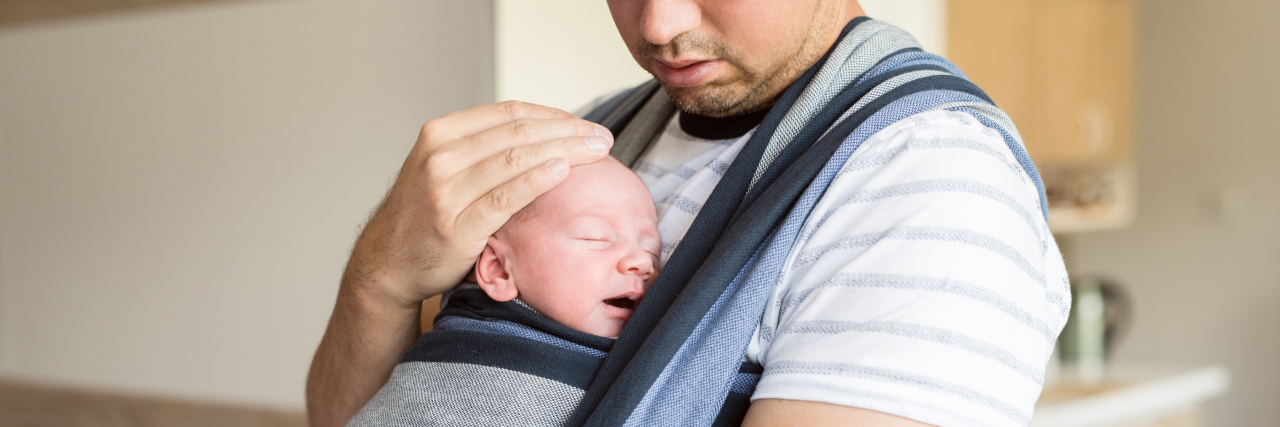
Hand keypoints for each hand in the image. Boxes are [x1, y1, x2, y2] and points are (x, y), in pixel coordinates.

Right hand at [346, 101, 613, 307]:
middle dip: (568, 131)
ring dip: (564, 152)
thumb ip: (483, 147)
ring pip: (516, 160)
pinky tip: (563, 172)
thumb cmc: (426, 213)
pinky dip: (537, 181)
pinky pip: (506, 197)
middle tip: (602, 137)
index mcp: (440, 133)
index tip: (584, 124)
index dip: (554, 115)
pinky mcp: (456, 226)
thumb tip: (544, 131)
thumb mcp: (444, 166)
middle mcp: (440, 157)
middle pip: (518, 133)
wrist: (387, 261)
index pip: (509, 113)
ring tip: (596, 152)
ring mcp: (445, 191)